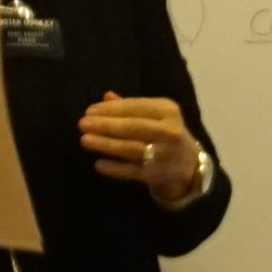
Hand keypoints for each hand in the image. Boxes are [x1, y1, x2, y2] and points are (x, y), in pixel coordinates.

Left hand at [81, 90, 200, 205]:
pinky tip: (98, 164)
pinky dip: (114, 168)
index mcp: (168, 111)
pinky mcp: (157, 175)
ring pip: (131, 148)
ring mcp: (164, 154)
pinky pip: (132, 171)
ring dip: (106, 144)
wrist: (189, 165)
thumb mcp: (155, 116)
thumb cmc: (165, 133)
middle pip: (133, 127)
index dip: (111, 109)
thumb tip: (105, 96)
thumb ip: (131, 106)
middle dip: (105, 125)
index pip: (136, 106)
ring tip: (84, 140)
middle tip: (82, 124)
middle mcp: (169, 131)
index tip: (89, 111)